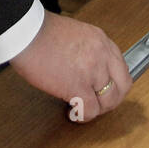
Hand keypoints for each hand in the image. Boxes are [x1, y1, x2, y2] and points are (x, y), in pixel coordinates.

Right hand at [9, 10, 129, 120]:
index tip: (103, 89)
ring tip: (83, 108)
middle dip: (112, 99)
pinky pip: (90, 110)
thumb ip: (87, 50)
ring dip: (97, 108)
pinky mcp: (78, 86)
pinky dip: (83, 115)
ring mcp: (92, 71)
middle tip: (98, 104)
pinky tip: (73, 112)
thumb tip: (85, 70)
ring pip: (109, 101)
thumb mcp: (75, 34)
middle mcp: (102, 55)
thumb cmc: (40, 32)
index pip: (121, 68)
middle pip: (123, 86)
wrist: (25, 32)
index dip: (114, 83)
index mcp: (101, 40)